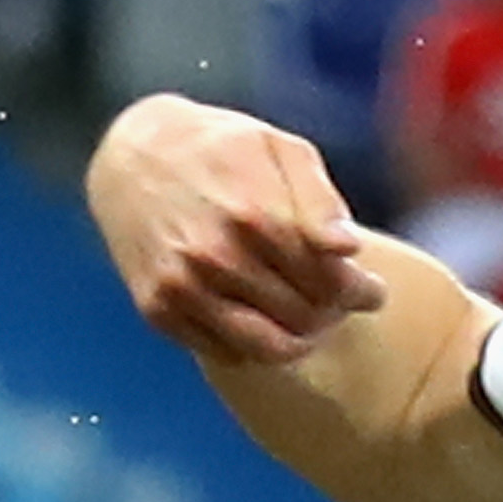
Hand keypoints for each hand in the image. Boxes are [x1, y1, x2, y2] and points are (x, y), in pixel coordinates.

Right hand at [88, 98, 386, 367]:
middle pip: (304, 317)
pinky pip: (224, 353)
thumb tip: (348, 249)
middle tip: (337, 302)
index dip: (361, 293)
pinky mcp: (157, 309)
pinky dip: (253, 346)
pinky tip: (261, 318)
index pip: (330, 281)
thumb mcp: (279, 147)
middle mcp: (216, 256)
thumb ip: (319, 199)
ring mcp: (183, 287)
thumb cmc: (219, 148)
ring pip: (267, 347)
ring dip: (299, 341)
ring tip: (308, 322)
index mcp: (255, 214)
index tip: (370, 292)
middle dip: (332, 314)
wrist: (132, 154)